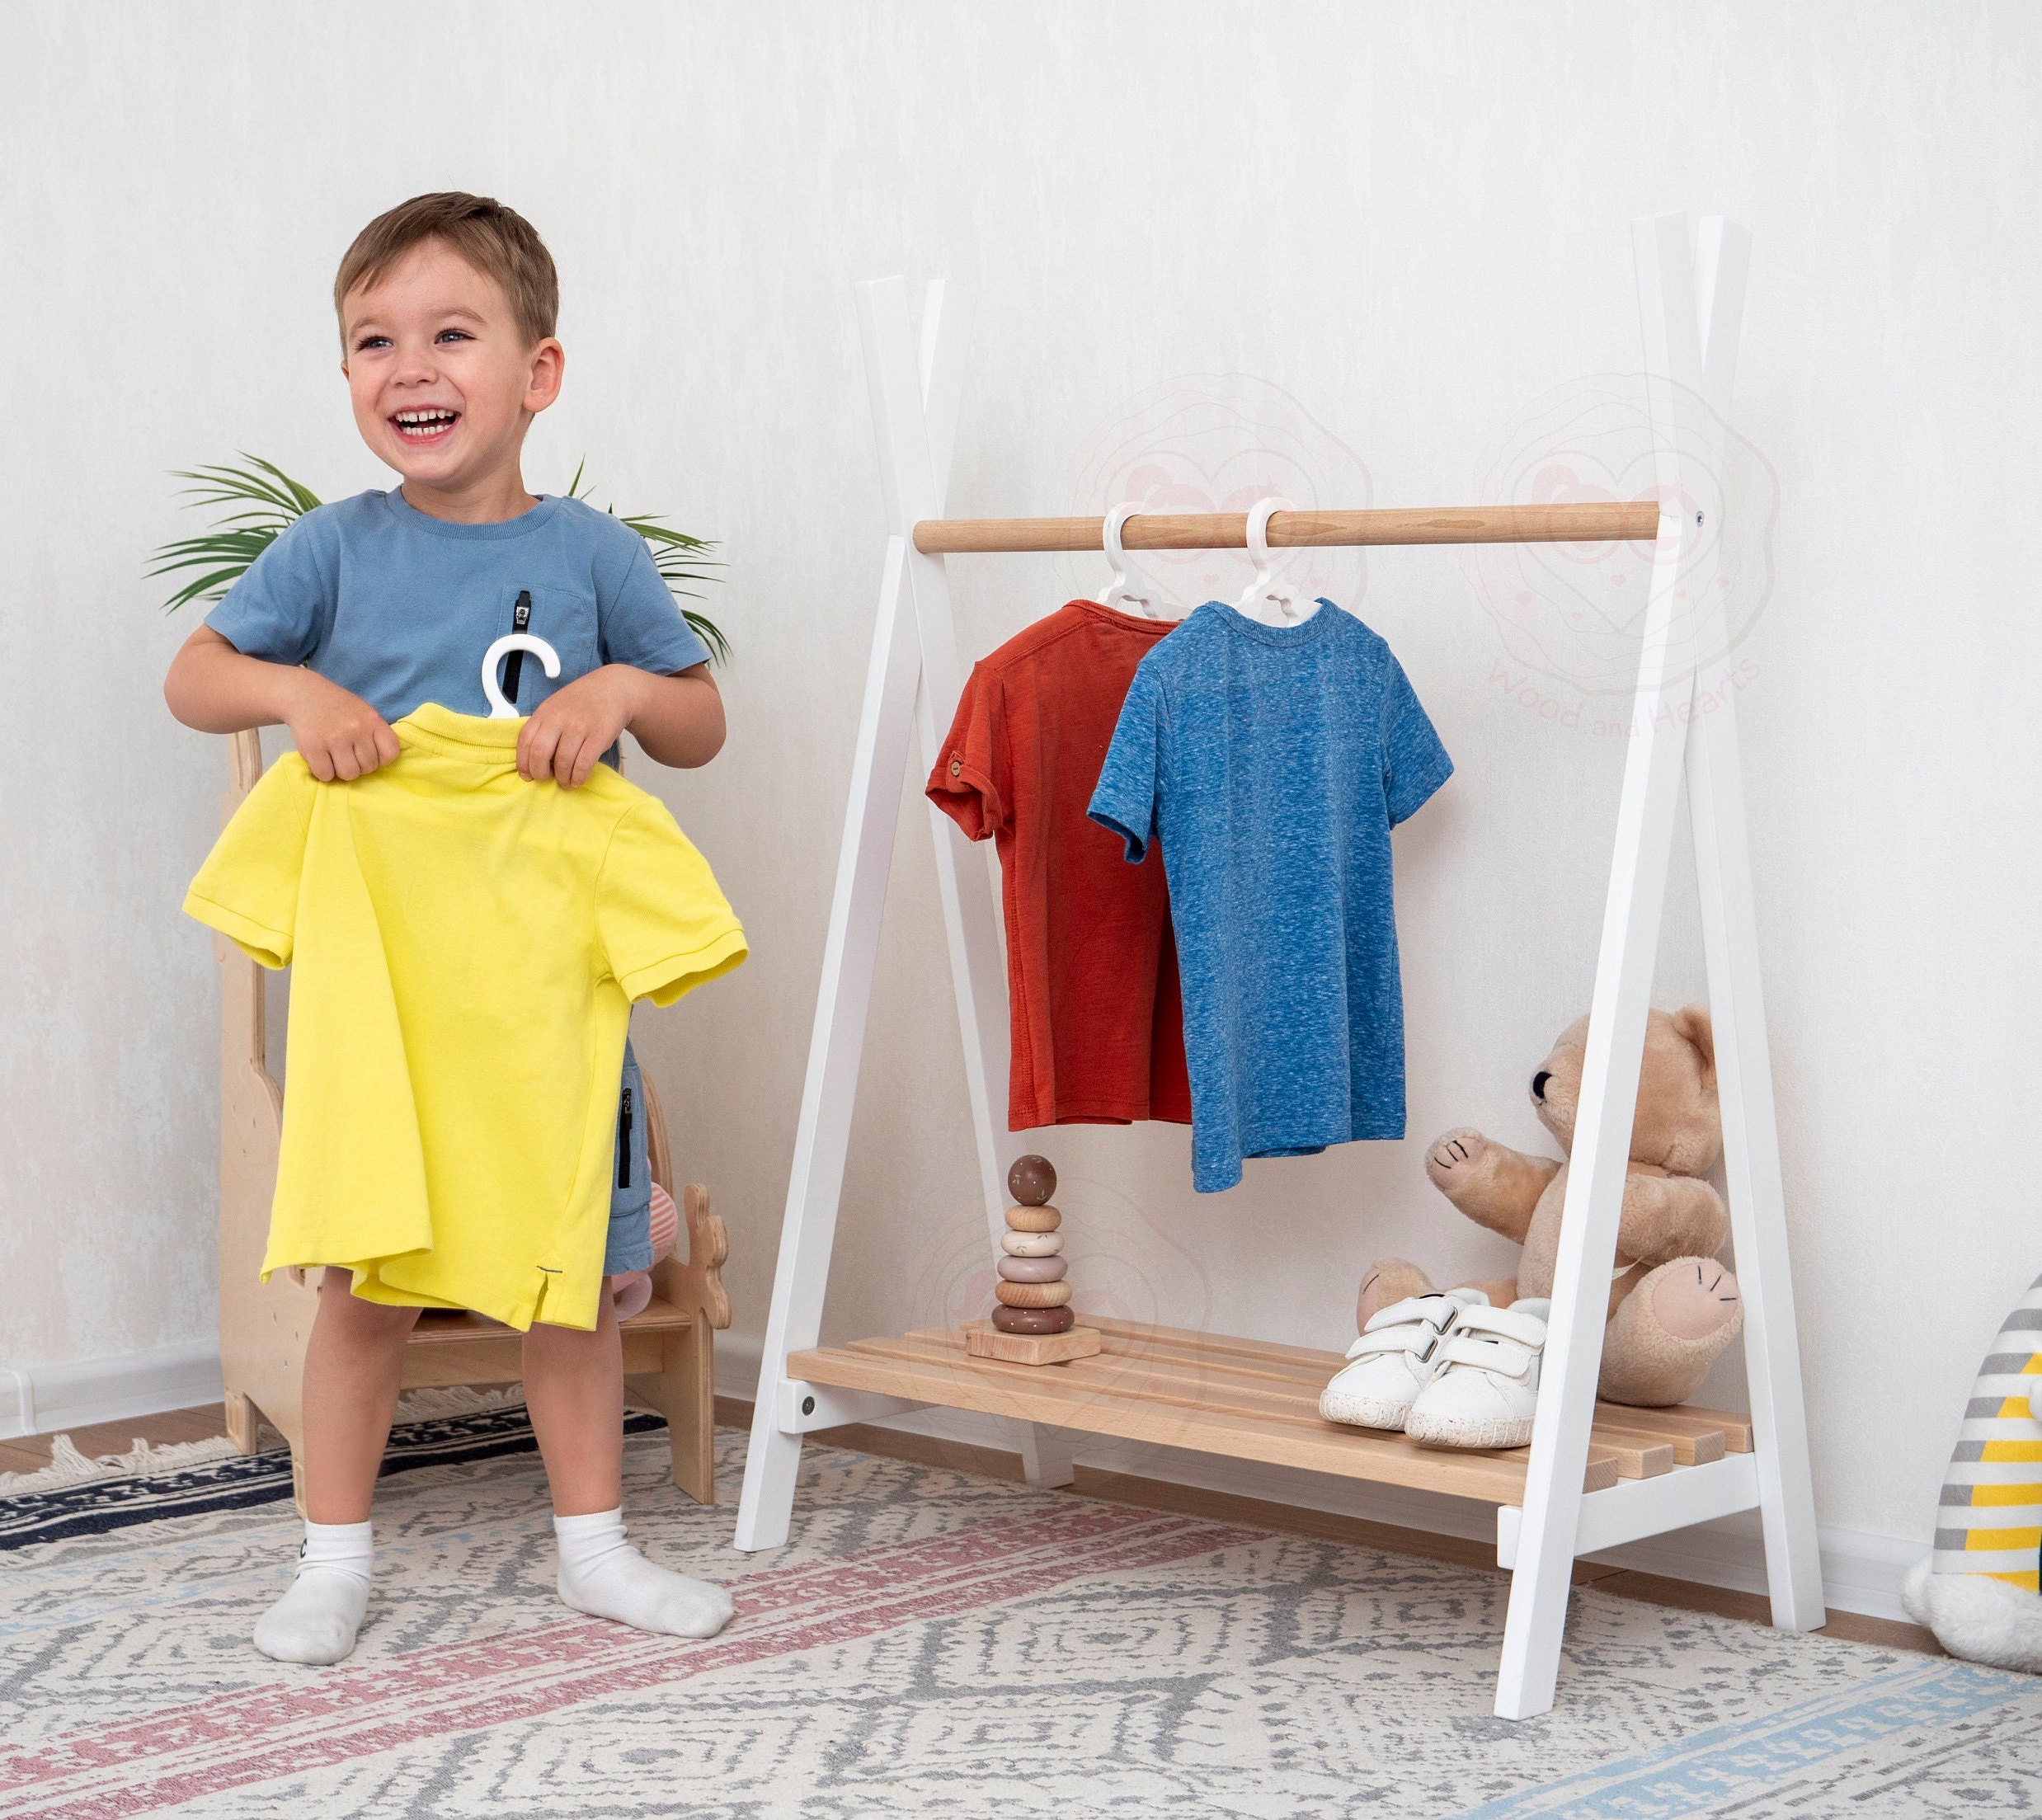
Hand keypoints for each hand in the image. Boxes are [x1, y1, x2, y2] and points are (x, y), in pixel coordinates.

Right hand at [283, 671, 399, 781]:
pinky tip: (321, 759)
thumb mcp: (363, 712)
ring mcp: (334, 738)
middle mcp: (356, 729)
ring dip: (341, 771)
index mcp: (372, 720)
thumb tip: (381, 763)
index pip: (391, 753)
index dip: (381, 759)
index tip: (369, 754)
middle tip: (347, 755)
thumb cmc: (337, 707)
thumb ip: (374, 734)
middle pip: (368, 767)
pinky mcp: (313, 747)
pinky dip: (324, 772)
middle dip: (358, 766)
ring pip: (349, 774)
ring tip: (334, 758)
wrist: (302, 693)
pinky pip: (326, 775)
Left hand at [517, 666, 641, 788]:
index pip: (525, 741)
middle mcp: (559, 717)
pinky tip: (578, 780)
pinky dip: (578, 777)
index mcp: (545, 711)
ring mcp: (580, 726)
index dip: (523, 763)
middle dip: (540, 773)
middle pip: (540, 753)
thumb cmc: (583, 702)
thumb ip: (543, 727)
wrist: (614, 689)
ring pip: (563, 762)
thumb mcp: (556, 707)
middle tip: (547, 778)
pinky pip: (584, 764)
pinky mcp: (599, 735)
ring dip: (562, 778)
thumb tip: (533, 760)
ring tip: (566, 782)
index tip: (528, 775)